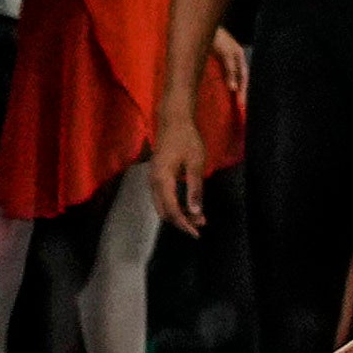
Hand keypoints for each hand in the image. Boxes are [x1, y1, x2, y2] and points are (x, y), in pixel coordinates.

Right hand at [148, 101, 217, 235]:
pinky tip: (186, 206)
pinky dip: (174, 206)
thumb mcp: (195, 163)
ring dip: (178, 215)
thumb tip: (196, 211)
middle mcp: (153, 183)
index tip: (197, 233)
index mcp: (162, 180)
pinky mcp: (155, 177)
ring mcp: (152, 180)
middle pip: (164, 212)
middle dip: (181, 222)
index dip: (184, 223)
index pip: (172, 210)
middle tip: (199, 226)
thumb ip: (195, 188)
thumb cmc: (186, 138)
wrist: (173, 120)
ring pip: (162, 206)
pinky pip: (162, 199)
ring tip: (196, 218)